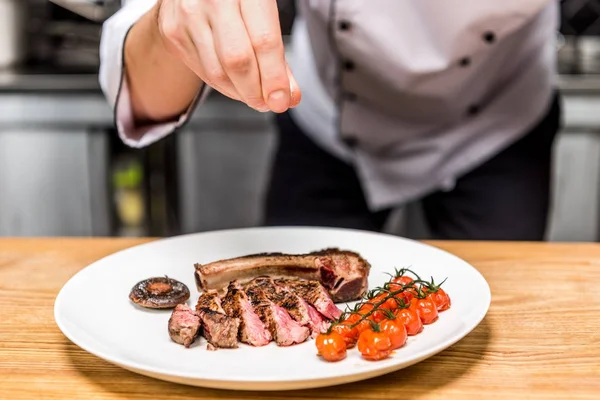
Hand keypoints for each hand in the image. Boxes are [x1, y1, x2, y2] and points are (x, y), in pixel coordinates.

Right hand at [154, 0, 300, 112]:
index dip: (274, 77)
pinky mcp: (172, 32)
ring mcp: (188, 15)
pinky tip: (234, 81)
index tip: (282, 100)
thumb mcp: (263, 11)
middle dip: (256, 91)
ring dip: (240, 92)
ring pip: (217, 73)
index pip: (263, 40)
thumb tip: (288, 95)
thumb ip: (276, 51)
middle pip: (237, 61)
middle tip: (268, 102)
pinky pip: (203, 72)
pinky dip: (224, 85)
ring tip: (253, 93)